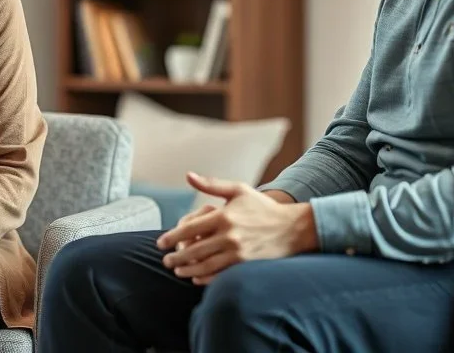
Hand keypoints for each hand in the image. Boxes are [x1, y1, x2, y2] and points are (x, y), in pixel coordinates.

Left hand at [156, 171, 317, 284]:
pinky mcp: (246, 265)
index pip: (189, 229)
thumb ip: (211, 184)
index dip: (172, 237)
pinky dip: (204, 279)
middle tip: (165, 260)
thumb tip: (188, 175)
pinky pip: (220, 275)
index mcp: (223, 216)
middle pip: (193, 250)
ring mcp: (238, 253)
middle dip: (176, 257)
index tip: (160, 243)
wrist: (292, 228)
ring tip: (177, 270)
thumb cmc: (262, 207)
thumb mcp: (238, 190)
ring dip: (187, 270)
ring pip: (204, 266)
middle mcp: (229, 236)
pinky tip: (195, 278)